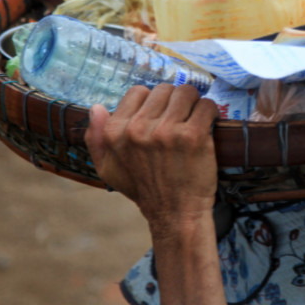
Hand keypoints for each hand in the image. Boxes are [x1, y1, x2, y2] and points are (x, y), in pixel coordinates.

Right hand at [84, 84, 219, 235]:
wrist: (175, 214)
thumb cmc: (144, 190)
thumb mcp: (108, 169)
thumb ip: (95, 138)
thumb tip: (96, 108)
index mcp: (116, 132)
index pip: (137, 92)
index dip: (152, 102)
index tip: (161, 115)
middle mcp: (138, 129)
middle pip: (164, 89)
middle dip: (174, 101)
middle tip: (180, 118)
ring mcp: (167, 131)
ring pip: (186, 93)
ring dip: (193, 104)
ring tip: (194, 119)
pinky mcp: (193, 136)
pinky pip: (206, 106)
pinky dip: (209, 112)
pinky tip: (207, 125)